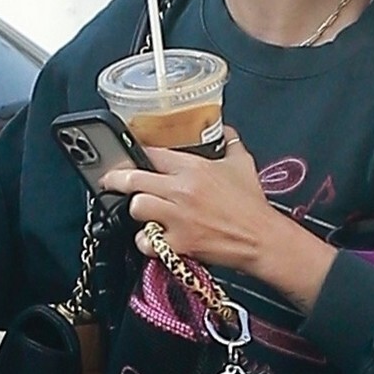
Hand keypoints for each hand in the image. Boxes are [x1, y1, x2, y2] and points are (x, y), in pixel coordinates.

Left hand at [101, 128, 335, 312]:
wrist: (261, 238)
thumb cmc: (252, 204)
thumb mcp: (243, 164)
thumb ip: (230, 143)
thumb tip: (226, 130)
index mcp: (194, 167)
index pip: (152, 153)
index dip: (136, 153)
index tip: (129, 156)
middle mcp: (182, 190)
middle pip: (133, 178)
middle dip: (117, 180)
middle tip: (111, 181)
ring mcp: (178, 217)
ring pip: (137, 207)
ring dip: (136, 210)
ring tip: (142, 213)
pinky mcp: (179, 243)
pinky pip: (146, 241)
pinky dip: (145, 241)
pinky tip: (152, 239)